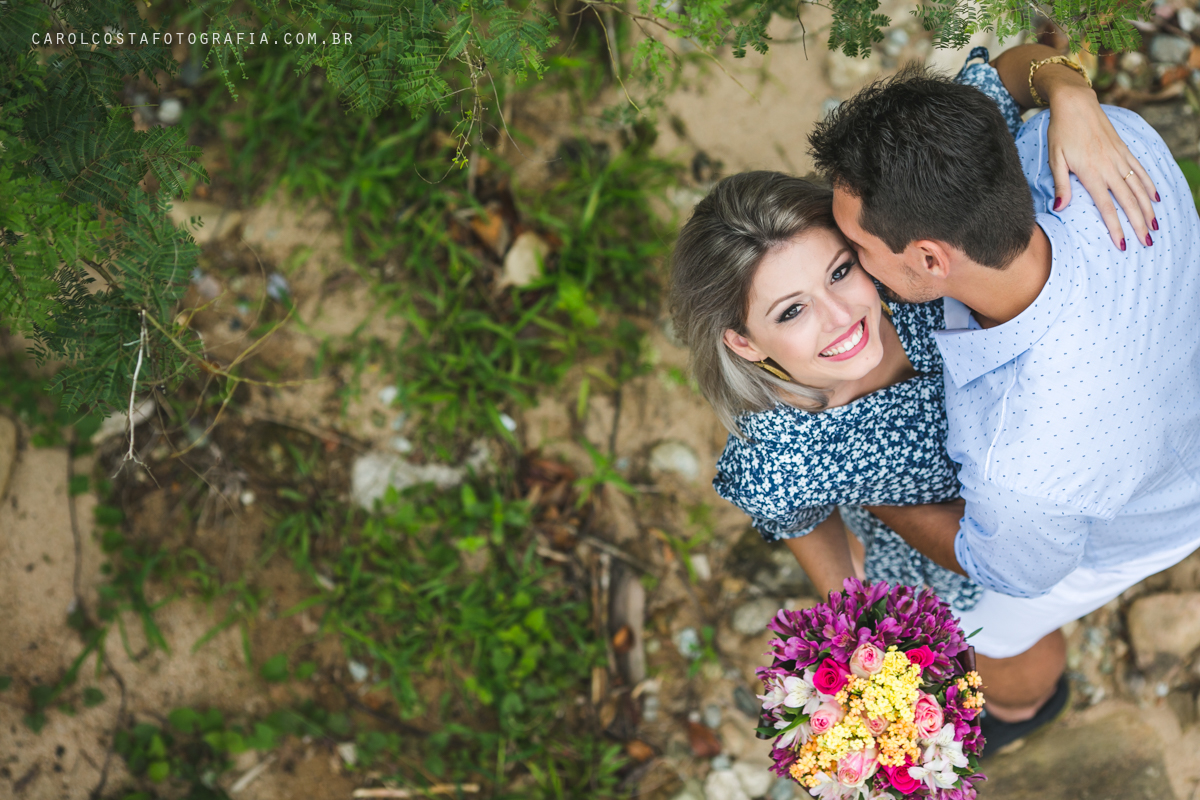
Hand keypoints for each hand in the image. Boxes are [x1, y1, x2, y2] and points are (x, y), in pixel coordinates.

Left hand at [1045, 84, 1158, 249]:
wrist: (1075, 103)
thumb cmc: (1060, 132)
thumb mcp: (1055, 159)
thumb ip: (1060, 184)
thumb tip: (1060, 208)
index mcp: (1091, 173)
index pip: (1106, 206)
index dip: (1116, 226)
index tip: (1123, 243)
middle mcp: (1109, 167)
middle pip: (1128, 201)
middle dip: (1139, 223)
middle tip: (1147, 242)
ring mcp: (1119, 157)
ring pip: (1138, 187)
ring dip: (1148, 208)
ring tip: (1155, 226)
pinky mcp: (1123, 149)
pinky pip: (1140, 170)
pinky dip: (1149, 185)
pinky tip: (1155, 198)